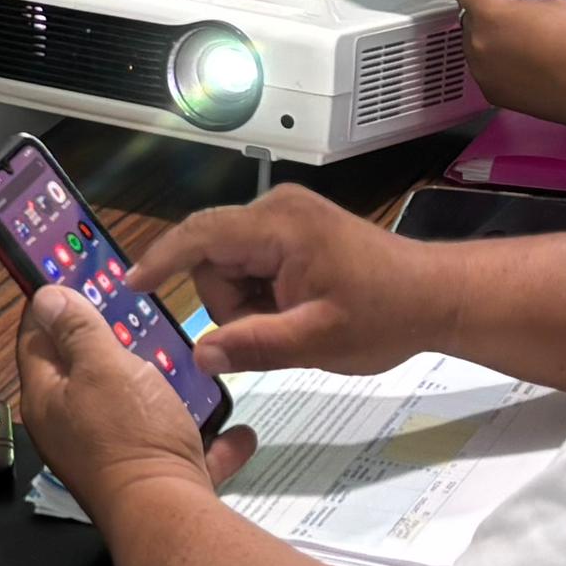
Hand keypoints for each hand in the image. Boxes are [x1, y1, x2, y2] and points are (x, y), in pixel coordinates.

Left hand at [13, 282, 252, 514]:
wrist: (167, 517)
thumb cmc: (129, 434)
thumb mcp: (101, 366)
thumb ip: (77, 330)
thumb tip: (44, 298)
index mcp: (49, 399)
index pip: (36, 340)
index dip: (53, 308)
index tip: (75, 281)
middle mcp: (73, 430)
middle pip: (87, 376)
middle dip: (114, 347)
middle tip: (141, 317)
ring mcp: (113, 458)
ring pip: (136, 413)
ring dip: (162, 392)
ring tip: (190, 365)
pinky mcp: (153, 481)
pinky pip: (181, 452)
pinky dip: (206, 442)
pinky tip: (236, 431)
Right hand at [146, 186, 455, 377]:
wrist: (434, 297)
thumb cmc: (386, 313)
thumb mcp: (318, 340)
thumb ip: (254, 345)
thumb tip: (201, 355)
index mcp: (279, 226)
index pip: (200, 235)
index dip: (161, 260)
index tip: (131, 285)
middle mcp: (277, 210)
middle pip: (214, 257)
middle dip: (231, 303)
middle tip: (277, 332)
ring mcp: (286, 218)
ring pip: (231, 266)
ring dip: (250, 303)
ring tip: (296, 322)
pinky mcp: (294, 231)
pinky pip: (252, 264)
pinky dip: (263, 294)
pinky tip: (296, 311)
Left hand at [442, 0, 565, 131]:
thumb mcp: (552, 2)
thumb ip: (518, 1)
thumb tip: (508, 9)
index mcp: (490, 13)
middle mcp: (478, 43)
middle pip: (469, 16)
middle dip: (484, 9)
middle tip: (508, 6)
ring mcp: (483, 71)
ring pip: (476, 43)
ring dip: (490, 37)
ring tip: (523, 37)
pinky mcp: (493, 93)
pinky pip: (486, 68)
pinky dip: (499, 61)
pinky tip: (526, 60)